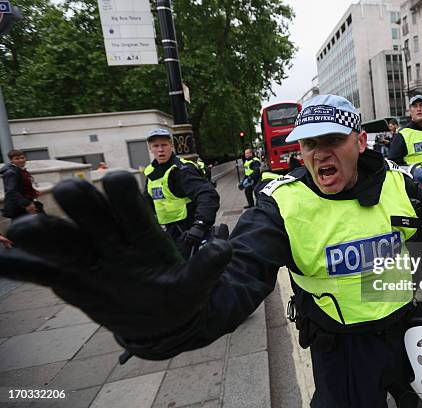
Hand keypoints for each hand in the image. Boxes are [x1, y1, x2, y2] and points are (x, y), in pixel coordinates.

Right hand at [0, 172, 231, 343]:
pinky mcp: (68, 280)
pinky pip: (39, 270)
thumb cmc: (178, 294)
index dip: (123, 189)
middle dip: (81, 199)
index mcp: (140, 231)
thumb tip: (224, 244)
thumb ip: (209, 266)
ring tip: (22, 230)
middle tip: (71, 193)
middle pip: (89, 208)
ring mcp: (87, 257)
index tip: (118, 184)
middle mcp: (110, 236)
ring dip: (42, 230)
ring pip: (60, 236)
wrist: (158, 320)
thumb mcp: (196, 284)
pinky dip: (18, 265)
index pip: (129, 199)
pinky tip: (2, 260)